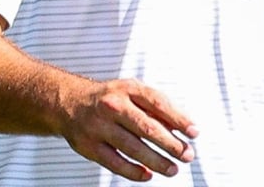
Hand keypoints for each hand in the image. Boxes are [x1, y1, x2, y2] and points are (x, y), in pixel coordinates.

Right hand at [55, 77, 198, 181]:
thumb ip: (156, 107)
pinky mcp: (89, 146)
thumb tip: (182, 127)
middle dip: (170, 144)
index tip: (194, 132)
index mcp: (128, 89)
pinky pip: (114, 162)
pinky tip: (148, 175)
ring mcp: (99, 127)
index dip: (179, 119)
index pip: (158, 103)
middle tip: (187, 155)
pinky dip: (133, 171)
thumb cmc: (112, 98)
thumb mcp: (133, 91)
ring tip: (173, 169)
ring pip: (132, 147)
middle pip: (147, 127)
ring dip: (156, 161)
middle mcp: (113, 106)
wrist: (69, 102)